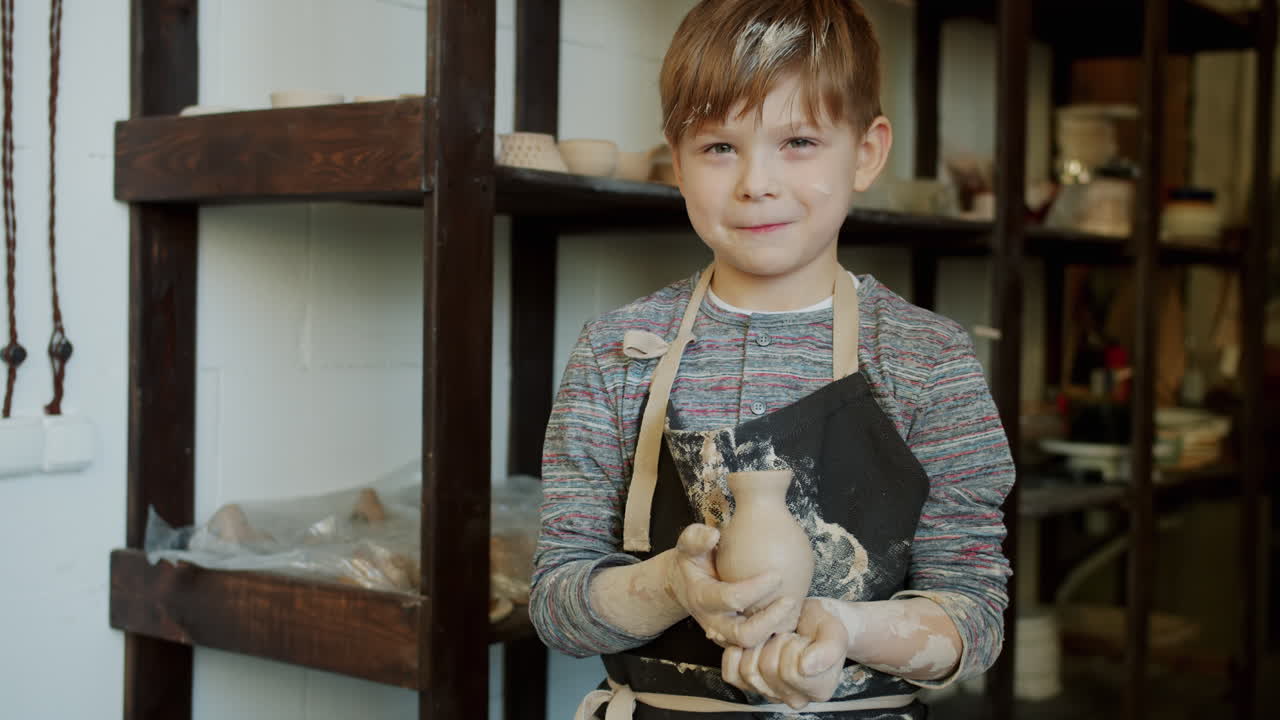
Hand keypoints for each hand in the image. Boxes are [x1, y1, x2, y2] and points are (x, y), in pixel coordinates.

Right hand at [663, 524, 796, 647]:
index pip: (731, 598)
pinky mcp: (735, 641)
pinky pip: (756, 645)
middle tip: (790, 600)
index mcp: (702, 599)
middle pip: (744, 634)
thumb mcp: (687, 546)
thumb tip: (714, 534)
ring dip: (774, 629)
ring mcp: (724, 635)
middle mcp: (713, 622)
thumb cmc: (693, 562)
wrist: (682, 585)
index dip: (756, 589)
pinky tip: (790, 617)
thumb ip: (696, 539)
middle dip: (770, 619)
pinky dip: (773, 635)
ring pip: (752, 645)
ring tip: (792, 609)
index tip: (777, 575)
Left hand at [720, 598, 847, 708]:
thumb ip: (828, 650)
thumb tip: (805, 667)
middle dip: (776, 643)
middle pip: (768, 669)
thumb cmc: (822, 626)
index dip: (793, 647)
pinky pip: (731, 674)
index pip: (792, 672)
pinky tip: (753, 643)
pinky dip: (736, 654)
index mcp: (818, 690)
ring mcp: (770, 693)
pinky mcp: (748, 684)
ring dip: (759, 645)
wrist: (809, 621)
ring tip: (775, 639)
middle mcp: (794, 698)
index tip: (802, 639)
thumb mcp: (834, 631)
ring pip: (749, 671)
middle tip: (788, 636)